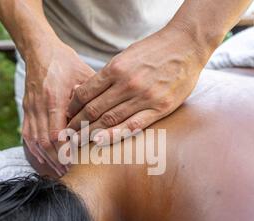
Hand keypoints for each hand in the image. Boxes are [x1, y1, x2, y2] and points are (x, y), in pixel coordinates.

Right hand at [22, 39, 94, 175]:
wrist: (40, 51)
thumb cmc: (66, 62)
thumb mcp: (83, 74)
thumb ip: (91, 96)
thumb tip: (104, 116)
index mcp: (54, 97)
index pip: (56, 132)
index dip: (64, 150)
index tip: (75, 161)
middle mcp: (39, 106)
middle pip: (44, 141)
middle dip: (56, 159)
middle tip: (70, 172)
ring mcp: (30, 109)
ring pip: (34, 141)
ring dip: (46, 158)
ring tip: (59, 171)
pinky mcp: (26, 110)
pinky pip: (27, 135)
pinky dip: (35, 150)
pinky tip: (44, 161)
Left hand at [67, 23, 207, 144]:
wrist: (186, 45)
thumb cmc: (154, 50)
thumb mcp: (126, 55)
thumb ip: (109, 74)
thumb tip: (88, 91)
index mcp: (116, 68)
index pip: (85, 93)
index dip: (72, 107)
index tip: (67, 116)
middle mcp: (127, 83)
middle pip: (94, 109)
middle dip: (77, 124)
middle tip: (67, 135)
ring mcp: (144, 97)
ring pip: (110, 120)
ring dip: (91, 133)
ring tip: (79, 142)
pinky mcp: (159, 108)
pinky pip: (134, 125)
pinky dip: (115, 135)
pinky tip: (102, 142)